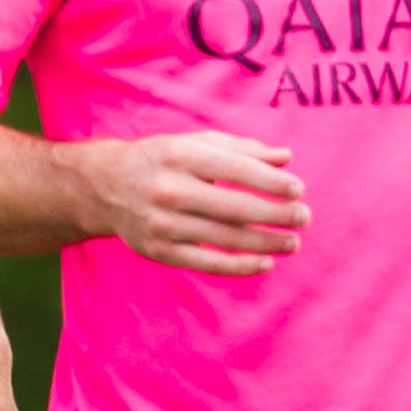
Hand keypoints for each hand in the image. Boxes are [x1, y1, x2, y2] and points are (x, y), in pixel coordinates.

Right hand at [82, 131, 307, 274]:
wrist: (106, 186)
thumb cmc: (163, 160)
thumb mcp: (196, 144)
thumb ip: (242, 149)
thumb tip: (286, 159)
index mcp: (181, 156)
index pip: (236, 170)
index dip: (271, 182)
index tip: (298, 190)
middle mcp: (170, 190)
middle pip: (234, 208)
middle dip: (275, 214)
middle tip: (304, 217)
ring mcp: (163, 224)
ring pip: (225, 238)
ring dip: (265, 243)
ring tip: (292, 242)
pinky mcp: (160, 251)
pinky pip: (207, 263)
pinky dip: (240, 266)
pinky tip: (265, 262)